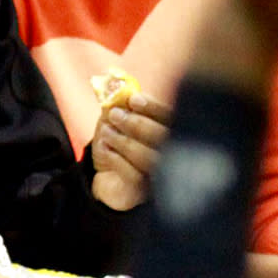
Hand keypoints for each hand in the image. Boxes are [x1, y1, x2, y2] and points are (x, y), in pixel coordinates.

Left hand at [92, 92, 170, 210]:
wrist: (106, 176)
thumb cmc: (117, 143)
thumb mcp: (115, 119)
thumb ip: (119, 103)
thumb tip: (116, 85)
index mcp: (170, 131)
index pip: (172, 116)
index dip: (153, 107)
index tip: (133, 99)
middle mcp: (172, 154)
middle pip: (163, 137)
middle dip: (136, 123)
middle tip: (115, 115)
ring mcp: (161, 176)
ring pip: (147, 156)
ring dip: (123, 140)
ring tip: (106, 132)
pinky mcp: (144, 192)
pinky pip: (133, 175)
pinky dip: (116, 158)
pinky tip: (105, 149)